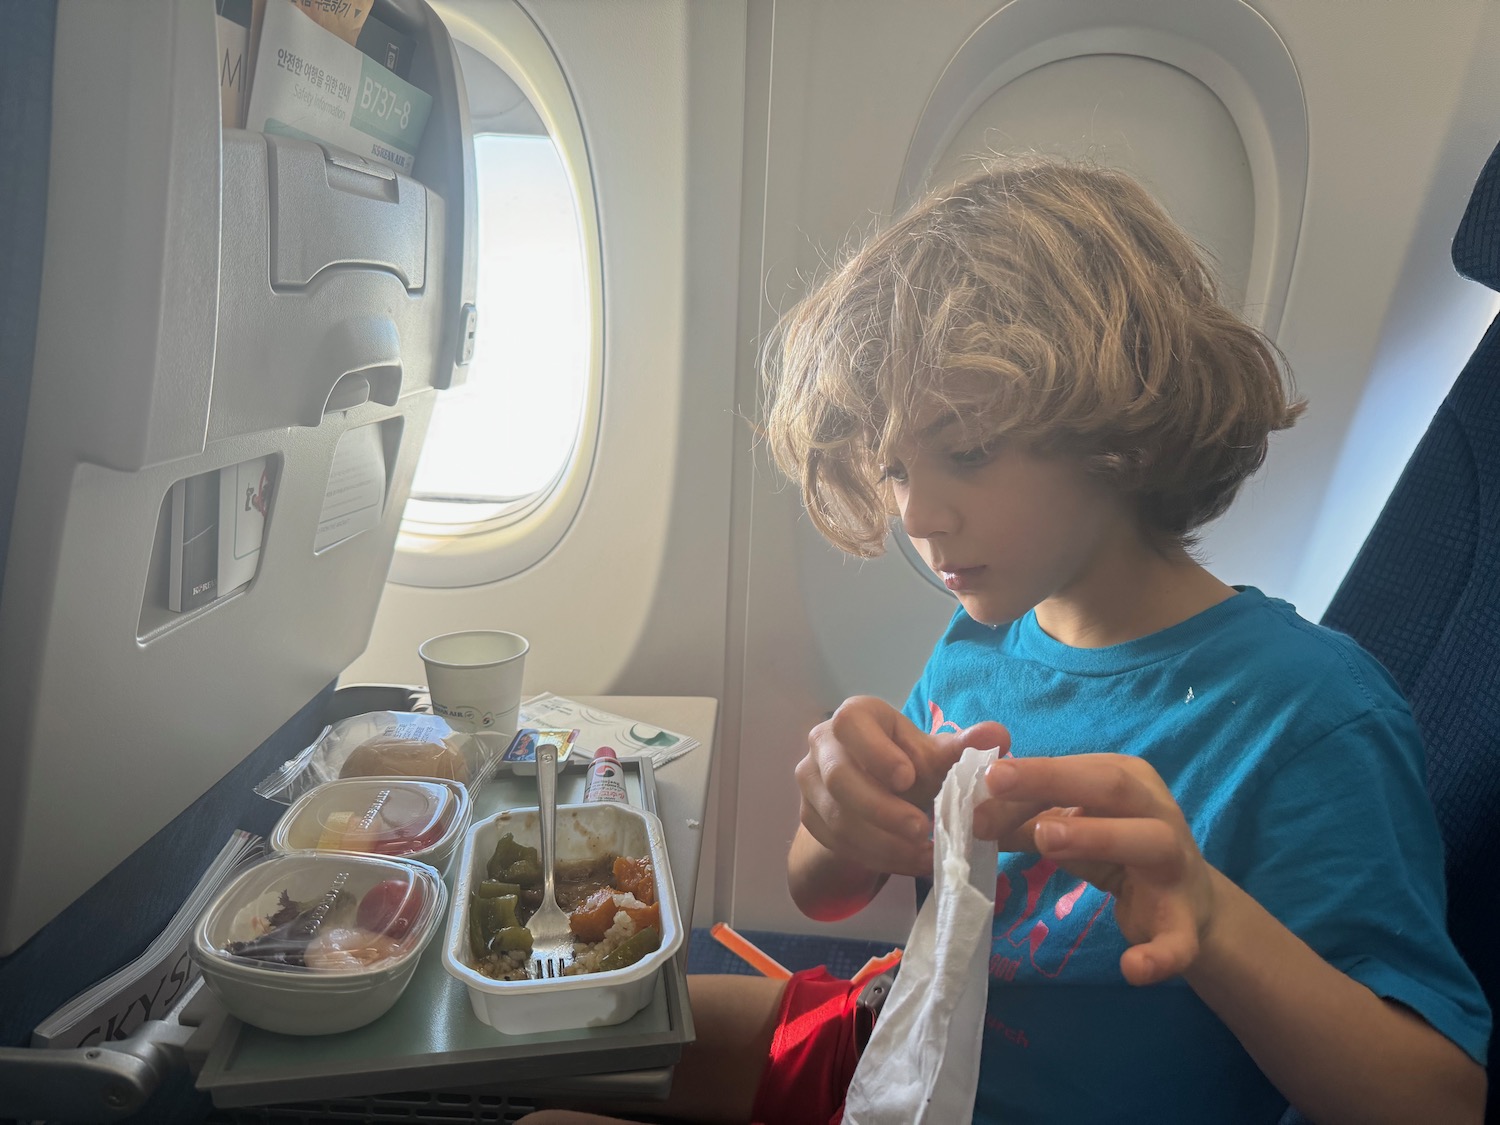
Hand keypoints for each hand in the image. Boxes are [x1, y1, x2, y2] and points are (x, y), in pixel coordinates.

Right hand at [797, 696, 1007, 876]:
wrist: (878, 793)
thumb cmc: (910, 764)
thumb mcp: (936, 756)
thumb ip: (965, 747)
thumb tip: (999, 736)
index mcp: (854, 718)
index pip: (850, 725)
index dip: (876, 752)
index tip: (909, 779)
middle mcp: (822, 744)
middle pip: (839, 777)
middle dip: (882, 809)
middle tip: (922, 831)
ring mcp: (810, 783)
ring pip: (837, 817)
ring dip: (883, 842)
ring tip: (925, 854)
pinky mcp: (810, 818)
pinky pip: (839, 844)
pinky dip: (877, 858)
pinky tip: (910, 863)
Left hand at [974, 753, 1217, 986]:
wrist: (1190, 904)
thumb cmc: (1117, 850)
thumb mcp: (1071, 829)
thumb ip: (1025, 821)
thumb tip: (970, 815)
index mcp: (1128, 779)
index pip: (1074, 769)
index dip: (1026, 775)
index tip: (980, 782)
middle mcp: (1157, 811)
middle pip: (1110, 786)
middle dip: (1052, 781)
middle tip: (996, 785)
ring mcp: (1177, 864)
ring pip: (1148, 841)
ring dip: (1096, 837)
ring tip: (1045, 840)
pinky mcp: (1186, 920)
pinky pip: (1178, 940)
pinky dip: (1159, 954)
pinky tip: (1132, 968)